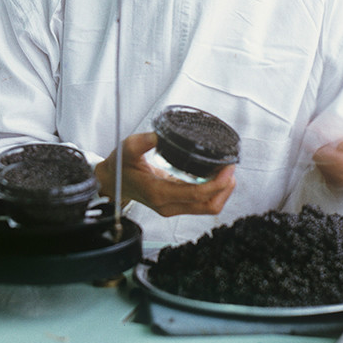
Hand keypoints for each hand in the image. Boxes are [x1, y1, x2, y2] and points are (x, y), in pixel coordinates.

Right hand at [95, 131, 235, 217]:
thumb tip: (161, 135)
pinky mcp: (175, 206)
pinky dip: (213, 192)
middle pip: (209, 205)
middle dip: (225, 187)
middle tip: (230, 166)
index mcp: (159, 193)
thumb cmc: (120, 166)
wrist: (112, 181)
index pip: (197, 194)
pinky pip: (201, 204)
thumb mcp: (128, 148)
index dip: (218, 182)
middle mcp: (168, 205)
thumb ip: (143, 141)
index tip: (228, 167)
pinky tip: (215, 176)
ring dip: (222, 191)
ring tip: (226, 171)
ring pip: (208, 207)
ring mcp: (172, 208)